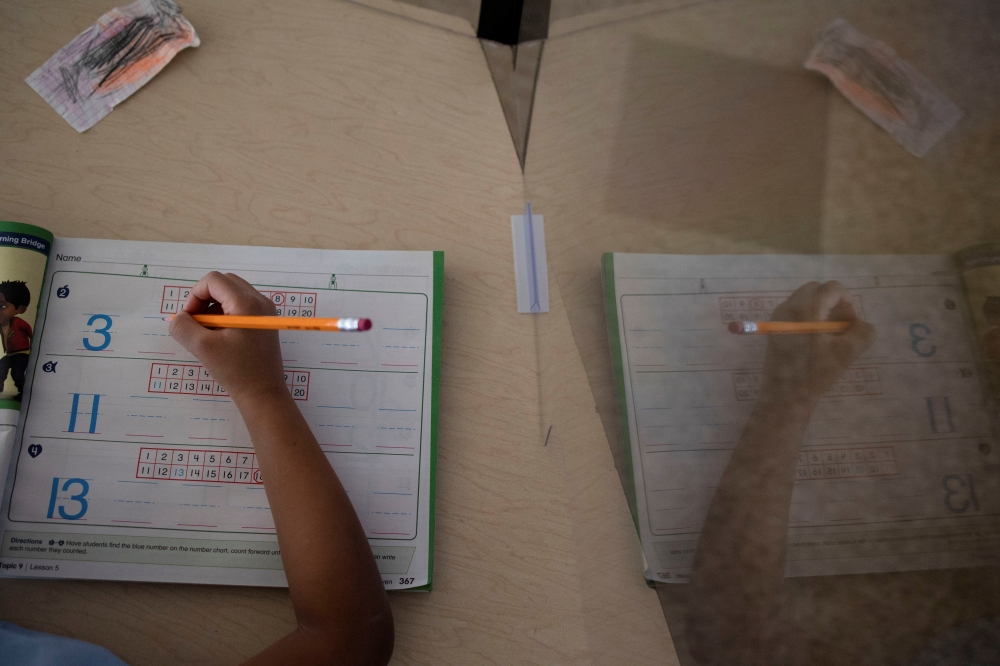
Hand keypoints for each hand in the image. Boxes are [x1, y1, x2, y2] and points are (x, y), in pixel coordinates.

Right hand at [169, 272, 285, 405]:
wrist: (263, 394)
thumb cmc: (235, 371)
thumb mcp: (202, 348)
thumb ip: (184, 327)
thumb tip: (178, 317)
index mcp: (247, 303)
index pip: (214, 280)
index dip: (195, 295)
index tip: (190, 319)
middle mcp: (260, 301)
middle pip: (224, 283)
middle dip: (204, 299)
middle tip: (197, 325)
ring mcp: (264, 311)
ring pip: (231, 294)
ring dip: (213, 308)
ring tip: (208, 334)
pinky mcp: (264, 322)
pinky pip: (240, 306)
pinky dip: (224, 315)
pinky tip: (220, 337)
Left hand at [761, 281, 874, 405]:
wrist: (785, 395)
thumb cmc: (815, 374)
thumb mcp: (847, 353)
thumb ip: (863, 333)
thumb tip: (863, 325)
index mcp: (805, 309)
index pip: (832, 288)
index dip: (847, 302)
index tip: (850, 324)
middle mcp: (788, 306)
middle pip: (817, 289)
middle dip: (833, 303)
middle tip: (840, 327)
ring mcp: (778, 316)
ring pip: (805, 299)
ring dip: (821, 310)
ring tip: (828, 335)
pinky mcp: (774, 327)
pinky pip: (795, 310)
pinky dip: (809, 316)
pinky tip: (815, 340)